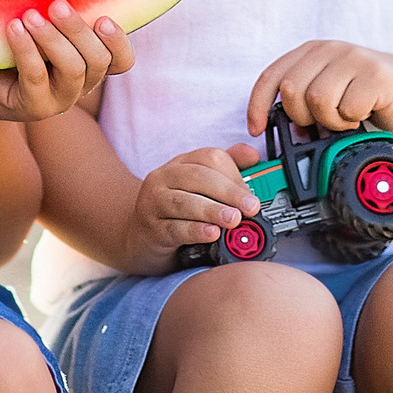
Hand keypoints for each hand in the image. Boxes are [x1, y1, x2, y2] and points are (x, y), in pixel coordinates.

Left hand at [0, 0, 134, 122]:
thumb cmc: (12, 42)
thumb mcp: (41, 23)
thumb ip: (58, 9)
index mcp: (89, 63)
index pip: (122, 61)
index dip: (119, 42)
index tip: (104, 18)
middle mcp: (81, 84)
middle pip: (98, 61)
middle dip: (78, 30)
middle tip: (56, 5)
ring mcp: (59, 100)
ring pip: (72, 70)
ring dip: (52, 39)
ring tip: (30, 15)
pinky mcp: (32, 108)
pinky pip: (36, 78)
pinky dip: (27, 50)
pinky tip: (14, 28)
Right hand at [132, 143, 262, 265]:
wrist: (139, 237)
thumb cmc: (176, 210)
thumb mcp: (201, 188)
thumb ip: (228, 168)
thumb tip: (252, 155)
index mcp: (181, 163)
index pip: (209, 157)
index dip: (235, 175)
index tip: (253, 194)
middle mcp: (164, 178)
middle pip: (198, 177)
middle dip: (228, 192)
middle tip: (250, 208)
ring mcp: (153, 203)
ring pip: (184, 202)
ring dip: (213, 210)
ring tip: (234, 220)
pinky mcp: (151, 229)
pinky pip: (174, 228)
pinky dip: (195, 231)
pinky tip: (211, 234)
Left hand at [248, 41, 392, 135]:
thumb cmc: (363, 93)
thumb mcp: (327, 90)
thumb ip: (302, 101)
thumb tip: (280, 128)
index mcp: (311, 51)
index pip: (272, 76)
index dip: (258, 105)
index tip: (257, 129)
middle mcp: (330, 50)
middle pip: (292, 90)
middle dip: (303, 117)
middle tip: (324, 121)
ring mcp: (353, 59)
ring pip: (319, 100)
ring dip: (331, 120)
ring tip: (346, 117)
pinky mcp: (375, 75)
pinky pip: (348, 108)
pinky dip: (353, 121)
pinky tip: (363, 114)